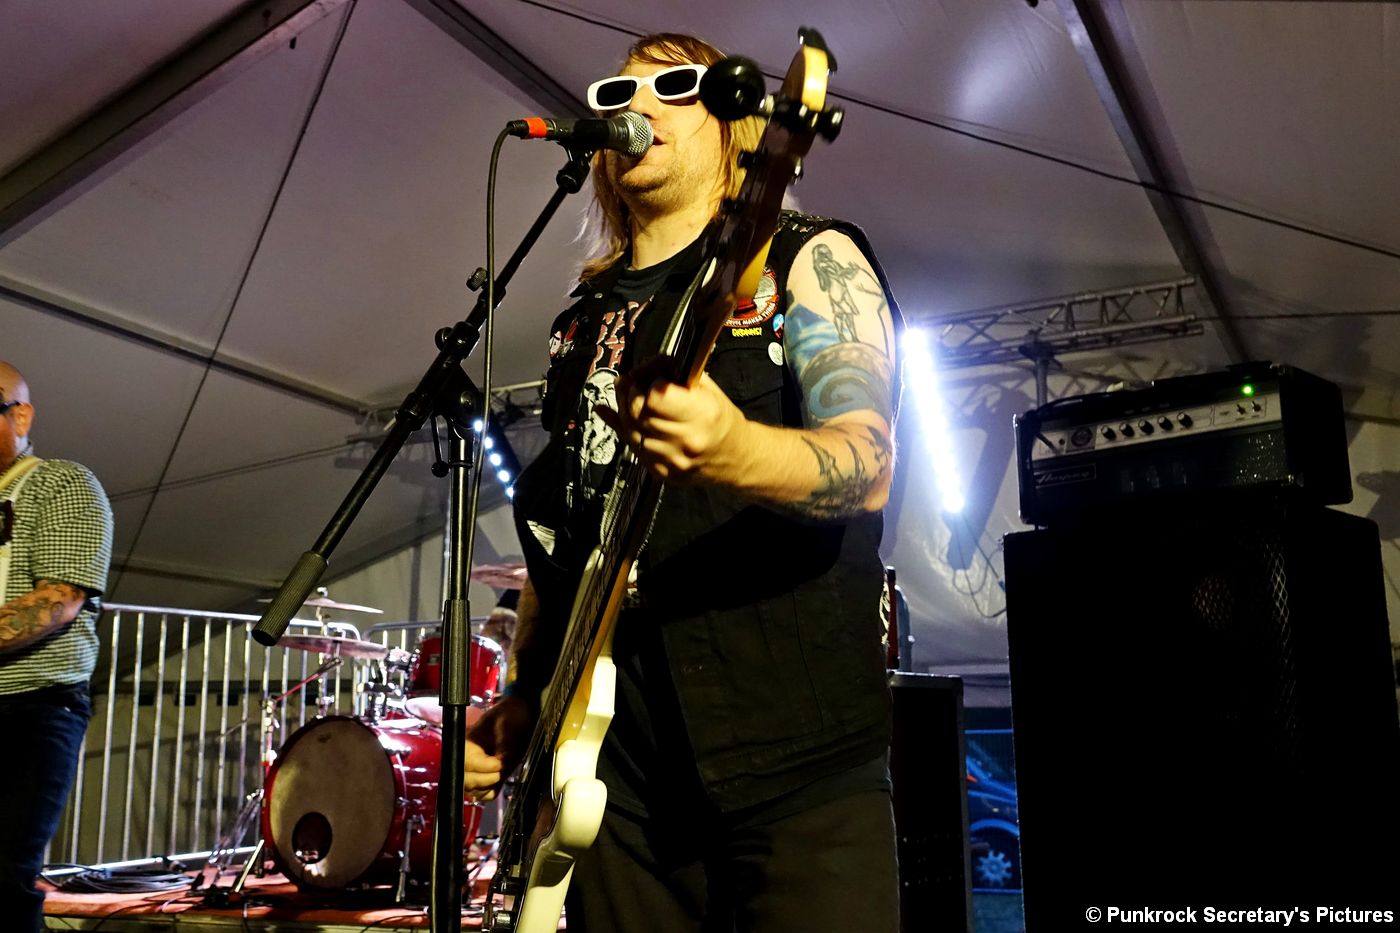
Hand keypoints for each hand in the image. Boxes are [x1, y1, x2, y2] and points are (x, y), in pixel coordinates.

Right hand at [464, 695, 533, 799]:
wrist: (518, 715)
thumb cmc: (510, 714)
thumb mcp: (508, 722)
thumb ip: (504, 741)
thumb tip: (502, 760)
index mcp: (467, 742)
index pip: (466, 763)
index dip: (484, 766)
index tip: (501, 762)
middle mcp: (467, 757)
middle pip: (465, 780)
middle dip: (485, 779)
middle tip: (502, 769)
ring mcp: (475, 770)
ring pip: (472, 790)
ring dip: (488, 786)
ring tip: (502, 773)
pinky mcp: (485, 777)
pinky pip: (482, 794)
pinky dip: (490, 792)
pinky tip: (499, 780)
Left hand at [595, 364, 748, 484]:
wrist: (734, 457)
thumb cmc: (720, 419)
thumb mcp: (705, 387)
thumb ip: (670, 375)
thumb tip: (636, 371)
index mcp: (703, 413)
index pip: (655, 396)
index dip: (650, 383)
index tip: (654, 380)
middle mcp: (687, 439)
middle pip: (638, 412)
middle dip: (631, 394)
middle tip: (635, 386)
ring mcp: (673, 460)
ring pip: (630, 430)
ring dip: (627, 413)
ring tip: (635, 403)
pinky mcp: (662, 472)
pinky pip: (633, 447)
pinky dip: (630, 432)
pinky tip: (633, 420)